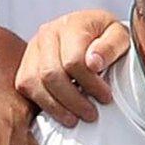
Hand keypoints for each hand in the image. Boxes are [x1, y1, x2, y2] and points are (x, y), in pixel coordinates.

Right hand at [20, 10, 129, 126]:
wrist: (90, 30)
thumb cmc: (106, 36)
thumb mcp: (120, 35)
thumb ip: (111, 46)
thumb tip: (93, 63)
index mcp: (71, 25)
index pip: (73, 60)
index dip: (90, 83)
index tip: (105, 97)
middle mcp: (46, 34)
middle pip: (51, 74)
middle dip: (72, 99)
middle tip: (91, 114)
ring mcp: (32, 49)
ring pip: (34, 83)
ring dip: (56, 106)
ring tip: (74, 119)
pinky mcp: (25, 64)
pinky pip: (25, 87)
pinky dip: (42, 103)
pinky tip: (60, 111)